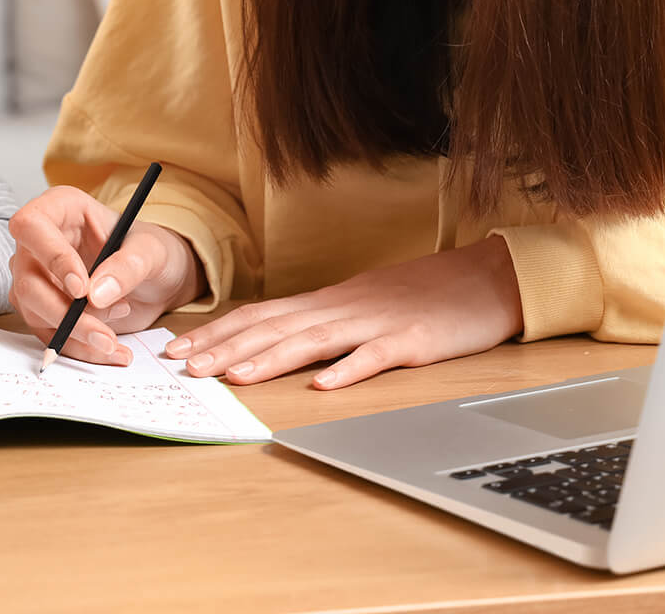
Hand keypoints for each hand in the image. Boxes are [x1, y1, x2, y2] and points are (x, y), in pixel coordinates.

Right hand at [8, 184, 201, 366]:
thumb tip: (96, 294)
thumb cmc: (150, 251)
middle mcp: (39, 243)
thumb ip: (127, 266)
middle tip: (103, 334)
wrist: (156, 280)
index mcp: (61, 209)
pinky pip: (50, 334)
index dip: (51, 257)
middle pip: (27, 279)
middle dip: (64, 313)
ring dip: (75, 335)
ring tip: (115, 341)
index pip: (31, 226)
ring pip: (35, 311)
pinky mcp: (43, 309)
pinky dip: (80, 349)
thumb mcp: (151, 251)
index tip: (81, 288)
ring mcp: (36, 278)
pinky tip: (111, 350)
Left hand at [164, 236, 524, 388]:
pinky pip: (375, 356)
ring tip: (233, 376)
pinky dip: (348, 370)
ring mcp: (375, 322)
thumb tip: (276, 342)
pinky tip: (323, 386)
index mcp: (327, 302)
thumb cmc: (423, 295)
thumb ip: (322, 323)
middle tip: (185, 366)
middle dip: (225, 346)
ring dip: (270, 359)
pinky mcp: (411, 340)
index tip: (178, 348)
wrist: (485, 278)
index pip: (260, 314)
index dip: (217, 331)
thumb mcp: (362, 304)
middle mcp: (342, 308)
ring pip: (312, 341)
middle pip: (274, 326)